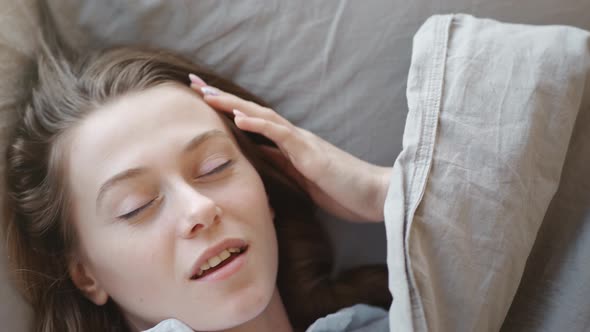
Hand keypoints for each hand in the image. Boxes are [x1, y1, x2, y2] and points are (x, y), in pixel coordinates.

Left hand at [189, 77, 390, 221]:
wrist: (375, 196)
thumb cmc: (343, 191)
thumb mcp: (303, 182)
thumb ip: (282, 169)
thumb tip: (259, 161)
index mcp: (291, 147)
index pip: (254, 125)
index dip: (228, 112)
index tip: (204, 103)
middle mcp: (294, 139)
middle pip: (252, 113)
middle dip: (222, 100)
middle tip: (195, 85)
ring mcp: (302, 143)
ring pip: (262, 117)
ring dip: (233, 105)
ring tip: (207, 94)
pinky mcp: (310, 153)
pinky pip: (281, 135)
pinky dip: (259, 125)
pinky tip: (239, 117)